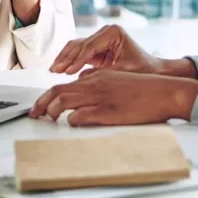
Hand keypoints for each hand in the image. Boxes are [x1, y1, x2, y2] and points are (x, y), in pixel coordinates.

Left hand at [29, 70, 197, 125]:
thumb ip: (99, 82)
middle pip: (58, 91)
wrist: (164, 92)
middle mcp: (96, 83)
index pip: (66, 83)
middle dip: (41, 103)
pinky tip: (72, 122)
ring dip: (51, 111)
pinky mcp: (107, 111)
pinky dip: (71, 120)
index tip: (42, 105)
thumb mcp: (118, 80)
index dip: (49, 95)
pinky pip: (80, 116)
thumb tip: (82, 86)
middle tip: (33, 114)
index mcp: (98, 75)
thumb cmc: (144, 89)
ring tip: (47, 119)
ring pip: (64, 101)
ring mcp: (101, 96)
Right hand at [49, 24, 197, 78]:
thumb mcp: (123, 72)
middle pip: (79, 44)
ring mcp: (100, 39)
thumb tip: (80, 78)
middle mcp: (105, 32)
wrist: (153, 71)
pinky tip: (60, 70)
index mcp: (113, 32)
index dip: (77, 60)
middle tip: (55, 71)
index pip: (90, 46)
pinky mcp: (97, 49)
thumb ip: (102, 74)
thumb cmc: (143, 70)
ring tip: (53, 70)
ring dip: (64, 58)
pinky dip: (69, 61)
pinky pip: (79, 53)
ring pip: (76, 47)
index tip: (67, 72)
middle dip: (66, 58)